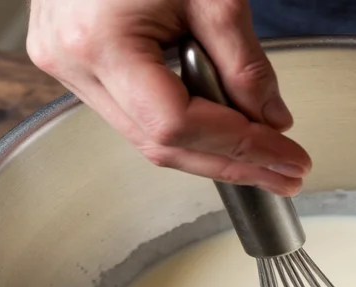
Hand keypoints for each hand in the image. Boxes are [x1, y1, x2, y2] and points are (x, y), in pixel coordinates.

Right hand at [27, 0, 310, 195]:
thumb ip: (245, 63)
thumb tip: (273, 121)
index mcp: (99, 42)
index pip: (178, 126)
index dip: (241, 151)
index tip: (287, 161)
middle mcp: (73, 63)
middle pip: (163, 145)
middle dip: (233, 164)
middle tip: (284, 174)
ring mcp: (67, 66)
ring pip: (148, 138)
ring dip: (211, 151)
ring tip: (264, 158)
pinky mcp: (76, 63)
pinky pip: (136, 115)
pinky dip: (185, 128)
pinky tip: (224, 133)